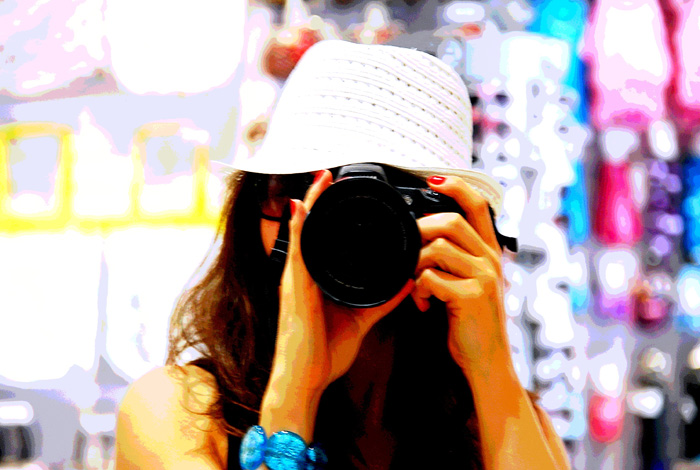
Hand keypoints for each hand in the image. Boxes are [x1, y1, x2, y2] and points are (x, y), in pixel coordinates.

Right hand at [266, 170, 413, 406]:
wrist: (304, 380)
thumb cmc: (322, 353)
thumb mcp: (360, 320)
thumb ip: (382, 300)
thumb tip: (405, 283)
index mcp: (315, 282)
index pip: (322, 240)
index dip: (328, 216)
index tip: (340, 193)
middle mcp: (301, 277)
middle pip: (310, 231)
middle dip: (318, 201)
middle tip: (329, 174)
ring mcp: (295, 281)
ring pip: (303, 234)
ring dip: (311, 205)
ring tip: (322, 180)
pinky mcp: (294, 290)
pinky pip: (297, 253)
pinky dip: (301, 228)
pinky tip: (304, 208)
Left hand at [411, 175, 509, 381]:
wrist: (487, 362)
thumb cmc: (471, 323)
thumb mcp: (468, 284)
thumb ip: (453, 260)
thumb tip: (423, 234)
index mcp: (490, 253)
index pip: (479, 206)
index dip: (457, 187)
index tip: (435, 179)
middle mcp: (491, 260)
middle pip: (450, 221)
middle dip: (420, 231)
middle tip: (407, 251)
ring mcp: (484, 277)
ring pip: (437, 248)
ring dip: (415, 265)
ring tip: (416, 286)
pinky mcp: (472, 296)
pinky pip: (431, 277)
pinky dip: (419, 289)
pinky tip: (424, 304)